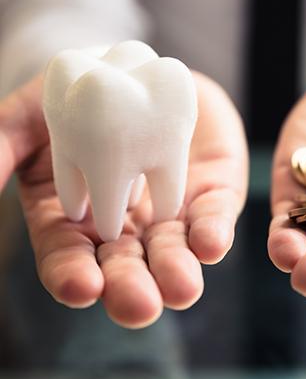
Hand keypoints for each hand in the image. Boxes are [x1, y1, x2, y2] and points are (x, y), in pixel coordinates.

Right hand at [0, 72, 247, 327]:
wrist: (137, 71)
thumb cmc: (80, 100)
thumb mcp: (31, 118)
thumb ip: (2, 147)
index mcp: (76, 220)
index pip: (70, 259)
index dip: (73, 276)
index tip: (81, 287)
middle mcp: (124, 227)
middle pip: (125, 268)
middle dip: (131, 289)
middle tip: (139, 307)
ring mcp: (168, 214)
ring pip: (172, 253)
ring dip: (177, 272)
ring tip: (182, 288)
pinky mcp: (208, 196)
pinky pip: (212, 218)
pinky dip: (212, 233)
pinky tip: (210, 244)